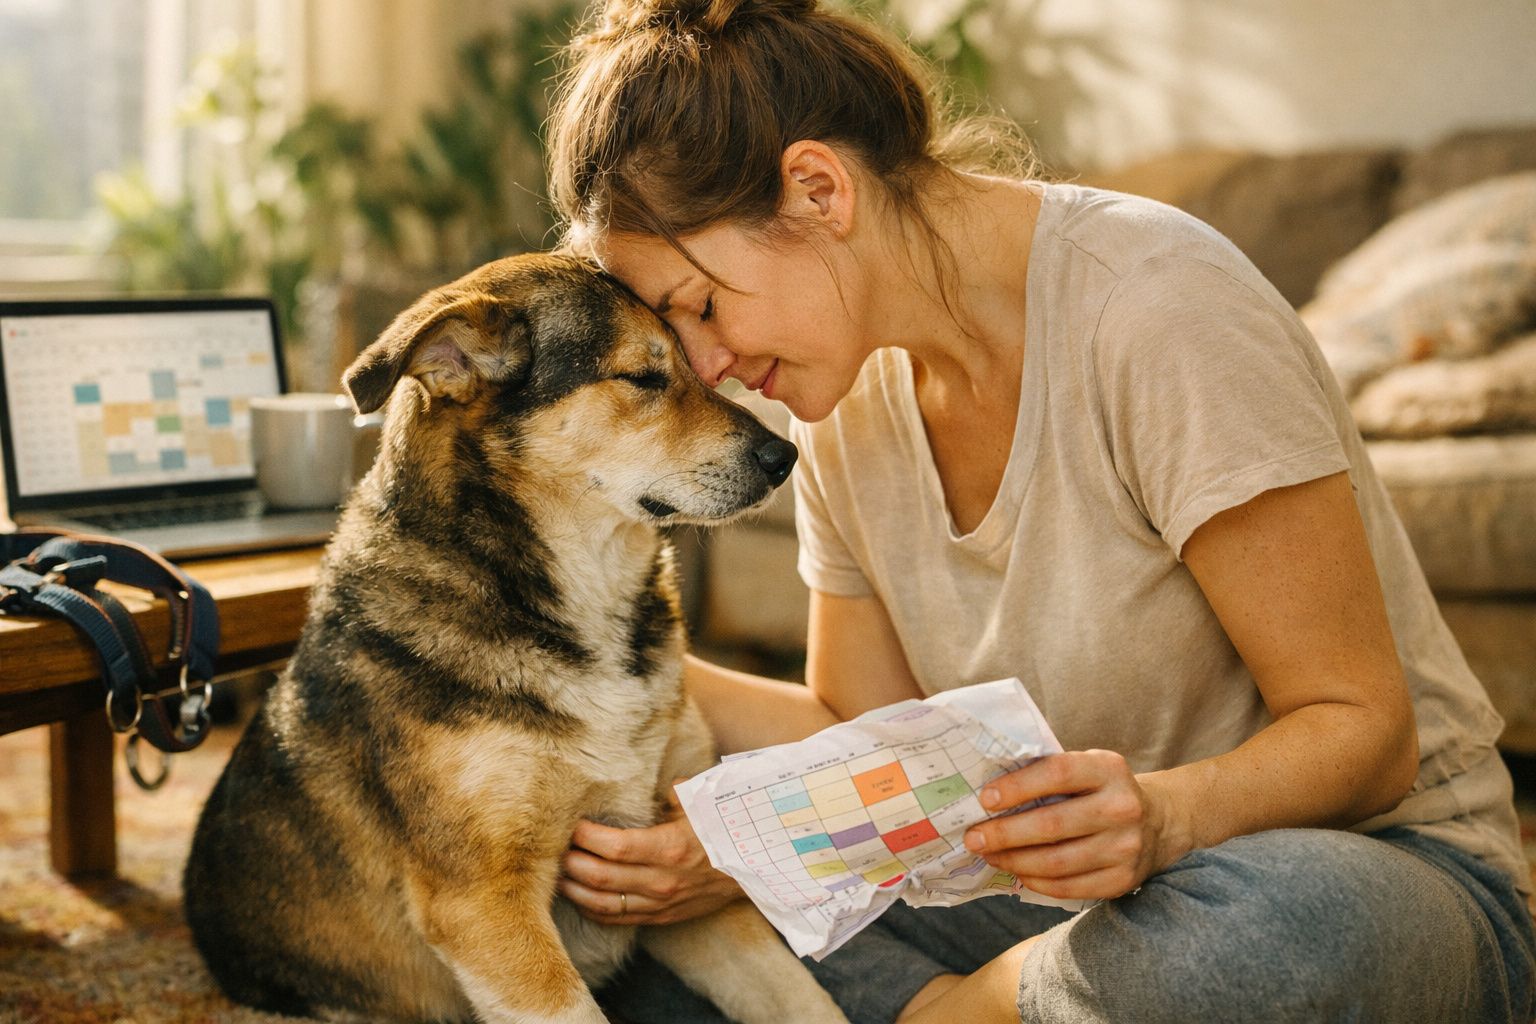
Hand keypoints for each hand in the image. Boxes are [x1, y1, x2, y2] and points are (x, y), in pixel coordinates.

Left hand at [559, 788, 743, 925]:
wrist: (756, 872)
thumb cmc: (726, 830)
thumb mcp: (702, 803)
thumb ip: (670, 792)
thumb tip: (644, 778)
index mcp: (670, 848)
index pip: (614, 847)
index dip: (586, 836)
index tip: (572, 823)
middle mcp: (662, 881)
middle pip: (600, 877)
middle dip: (572, 863)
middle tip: (555, 848)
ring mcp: (661, 903)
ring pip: (603, 904)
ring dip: (575, 890)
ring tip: (558, 874)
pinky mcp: (661, 917)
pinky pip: (617, 919)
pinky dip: (592, 909)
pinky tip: (579, 896)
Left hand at [962, 750, 1183, 900]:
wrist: (1158, 823)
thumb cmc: (1101, 790)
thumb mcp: (1087, 767)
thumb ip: (1048, 772)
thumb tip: (989, 794)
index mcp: (1108, 769)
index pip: (1057, 773)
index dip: (1018, 786)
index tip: (985, 799)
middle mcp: (1122, 807)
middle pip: (1052, 824)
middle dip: (1004, 833)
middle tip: (974, 837)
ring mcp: (1126, 847)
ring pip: (1057, 862)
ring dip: (1014, 861)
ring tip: (990, 856)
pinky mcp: (1122, 880)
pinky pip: (1068, 887)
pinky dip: (1036, 881)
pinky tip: (1017, 872)